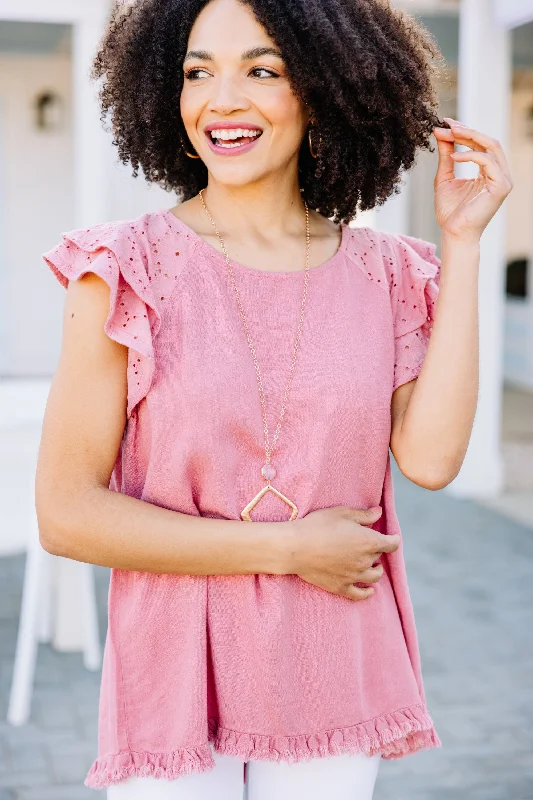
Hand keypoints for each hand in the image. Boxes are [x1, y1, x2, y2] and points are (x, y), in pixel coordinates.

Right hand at [288, 506, 399, 600]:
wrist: (296, 547)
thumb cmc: (318, 526)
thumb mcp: (342, 513)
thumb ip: (363, 515)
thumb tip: (379, 512)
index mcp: (368, 541)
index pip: (392, 543)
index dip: (393, 539)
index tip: (392, 537)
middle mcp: (365, 561)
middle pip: (379, 557)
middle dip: (377, 550)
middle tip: (369, 544)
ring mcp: (354, 576)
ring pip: (374, 577)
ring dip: (376, 570)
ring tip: (373, 566)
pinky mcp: (341, 587)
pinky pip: (360, 594)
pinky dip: (368, 592)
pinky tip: (370, 591)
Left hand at [432, 118, 512, 243]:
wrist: (453, 234)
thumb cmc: (450, 212)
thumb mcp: (445, 178)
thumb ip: (446, 156)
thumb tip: (440, 133)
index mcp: (489, 171)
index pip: (481, 144)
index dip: (464, 131)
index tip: (445, 123)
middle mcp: (500, 173)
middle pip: (488, 141)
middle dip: (466, 130)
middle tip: (447, 124)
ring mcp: (503, 180)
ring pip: (491, 146)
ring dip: (469, 137)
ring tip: (450, 134)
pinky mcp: (500, 187)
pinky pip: (488, 161)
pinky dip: (470, 155)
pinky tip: (453, 155)